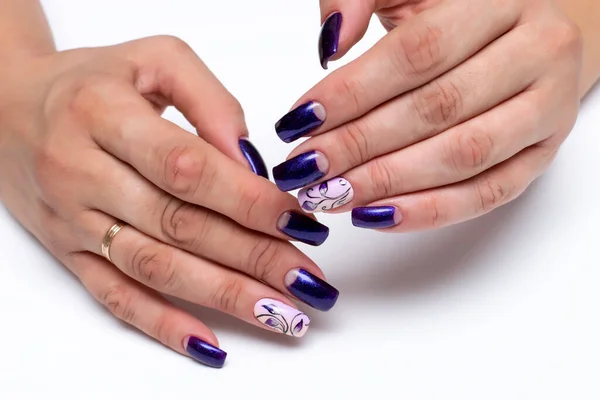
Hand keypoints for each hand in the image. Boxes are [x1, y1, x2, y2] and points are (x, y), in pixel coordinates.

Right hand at [0, 36, 337, 367]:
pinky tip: (209, 345)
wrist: (7, 107)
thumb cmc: (91, 82)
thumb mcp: (153, 60)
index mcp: (103, 115)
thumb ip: (210, 101)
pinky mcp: (68, 253)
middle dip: (252, 257)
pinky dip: (163, 325)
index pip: (187, 169)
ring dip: (224, 297)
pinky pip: (114, 297)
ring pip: (156, 269)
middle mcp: (81, 171)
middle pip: (179, 226)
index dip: (247, 201)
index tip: (297, 223)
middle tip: (306, 280)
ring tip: (281, 314)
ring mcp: (71, 220)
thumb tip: (252, 162)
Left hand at [272, 0, 581, 230]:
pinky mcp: (543, 155)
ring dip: (389, 183)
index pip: (418, 52)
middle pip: (437, 108)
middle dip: (361, 144)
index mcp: (500, 1)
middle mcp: (537, 52)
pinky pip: (488, 194)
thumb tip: (331, 42)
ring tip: (333, 195)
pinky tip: (377, 216)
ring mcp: (547, 109)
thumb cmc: (459, 15)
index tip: (302, 120)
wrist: (529, 38)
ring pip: (464, 156)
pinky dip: (429, 211)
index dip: (353, 91)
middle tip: (307, 167)